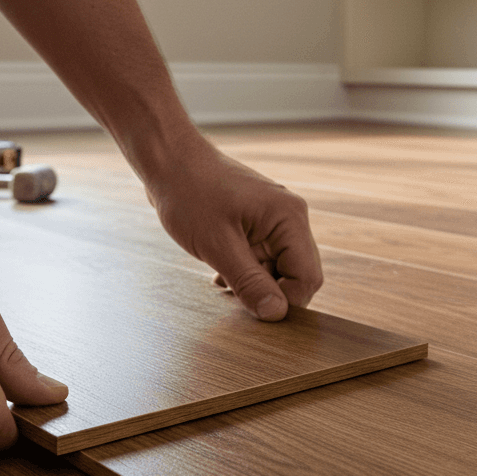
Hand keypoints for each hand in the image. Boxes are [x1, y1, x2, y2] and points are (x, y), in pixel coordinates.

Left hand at [142, 132, 322, 320]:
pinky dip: (246, 272)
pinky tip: (221, 274)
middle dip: (269, 292)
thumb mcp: (218, 246)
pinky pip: (263, 259)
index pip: (307, 277)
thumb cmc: (190, 194)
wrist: (168, 161)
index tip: (255, 313)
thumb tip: (277, 314)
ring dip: (255, 283)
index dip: (286, 302)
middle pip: (297, 274)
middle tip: (236, 300)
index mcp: (289, 218)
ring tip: (223, 282)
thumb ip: (250, 282)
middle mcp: (290, 218)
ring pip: (278, 269)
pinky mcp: (258, 224)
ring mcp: (274, 221)